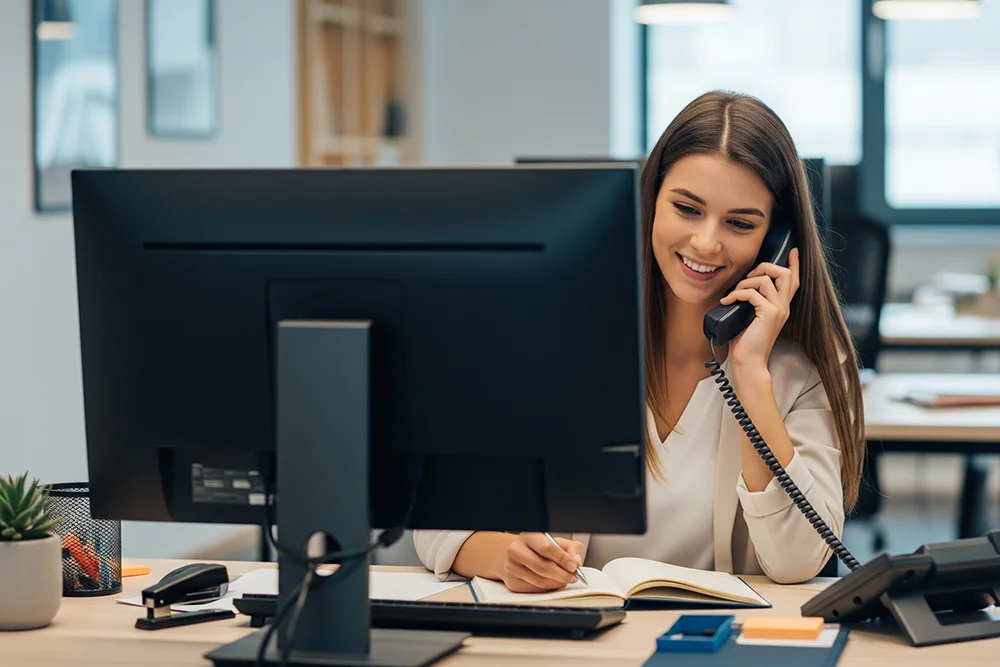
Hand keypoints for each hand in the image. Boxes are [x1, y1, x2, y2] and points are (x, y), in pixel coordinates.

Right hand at [502, 533, 585, 592]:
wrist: (518, 556)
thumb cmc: (539, 549)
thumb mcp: (558, 542)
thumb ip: (572, 549)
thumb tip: (576, 562)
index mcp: (528, 536)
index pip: (546, 548)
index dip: (562, 558)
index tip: (574, 566)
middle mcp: (516, 550)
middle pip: (542, 567)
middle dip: (562, 575)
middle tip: (573, 577)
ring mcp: (511, 567)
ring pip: (539, 581)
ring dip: (557, 583)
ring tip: (564, 580)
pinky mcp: (512, 582)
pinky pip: (535, 590)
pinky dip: (548, 589)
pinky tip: (552, 583)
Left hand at [719, 247, 799, 369]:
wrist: (748, 362)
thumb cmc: (746, 343)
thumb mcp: (749, 317)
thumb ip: (752, 302)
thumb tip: (739, 288)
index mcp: (780, 307)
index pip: (793, 281)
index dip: (794, 264)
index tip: (793, 251)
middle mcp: (783, 307)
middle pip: (784, 274)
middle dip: (764, 267)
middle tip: (748, 276)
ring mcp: (778, 310)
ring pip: (766, 279)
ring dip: (746, 282)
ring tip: (734, 294)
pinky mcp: (769, 314)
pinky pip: (752, 293)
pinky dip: (737, 294)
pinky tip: (727, 302)